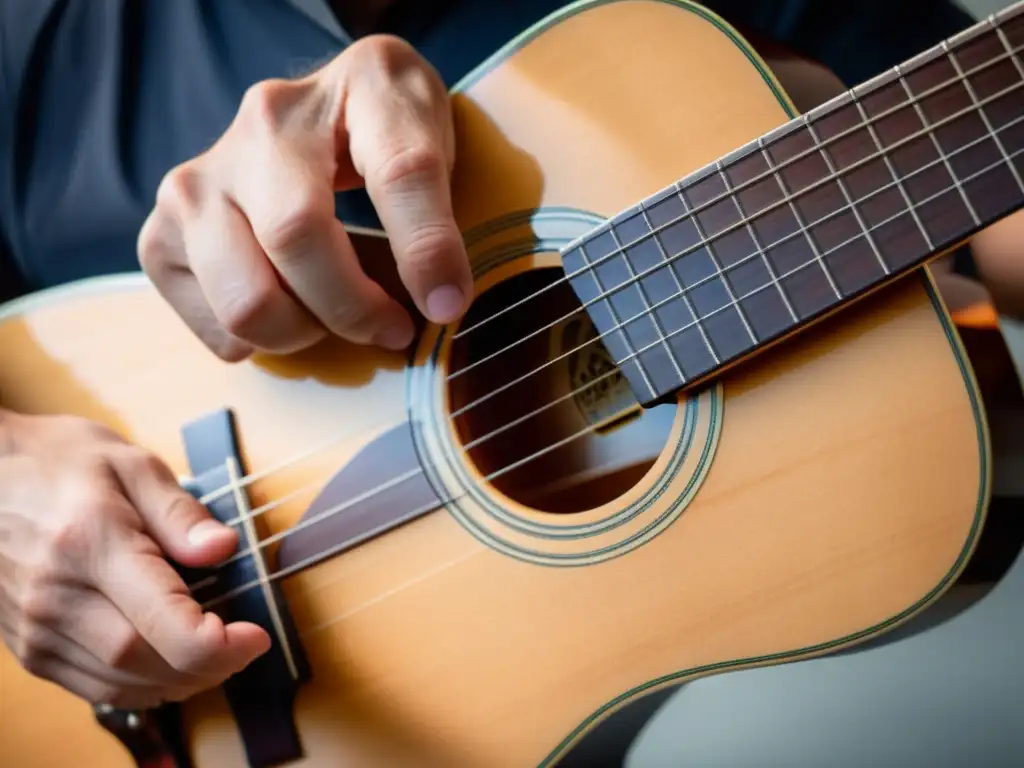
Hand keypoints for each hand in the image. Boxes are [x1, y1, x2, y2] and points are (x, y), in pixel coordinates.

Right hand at [0, 410, 269, 709]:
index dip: (217, 645)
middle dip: (207, 666)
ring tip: (215, 654)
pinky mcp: (27, 646)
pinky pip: (92, 686)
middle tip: (243, 645)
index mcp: (90, 543)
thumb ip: (179, 511)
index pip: (161, 621)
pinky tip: (169, 662)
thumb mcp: (130, 463)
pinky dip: (140, 685)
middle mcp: (55, 595)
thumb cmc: (60, 461)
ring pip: (118, 684)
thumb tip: (223, 548)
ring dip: (177, 681)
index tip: (256, 637)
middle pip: (143, 662)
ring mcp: (35, 627)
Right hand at [137, 35, 472, 361]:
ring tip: (330, 316)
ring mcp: (201, 177)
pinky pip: (218, 329)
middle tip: (389, 326)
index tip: (448, 304)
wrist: (309, 123)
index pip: (400, 169)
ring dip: (304, 332)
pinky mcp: (163, 232)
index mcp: (360, 84)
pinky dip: (261, 344)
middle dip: (354, 308)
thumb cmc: (380, 140)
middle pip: (298, 235)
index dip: (427, 249)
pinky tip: (285, 305)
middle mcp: (265, 120)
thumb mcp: (432, 150)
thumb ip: (438, 216)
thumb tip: (443, 305)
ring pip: (246, 299)